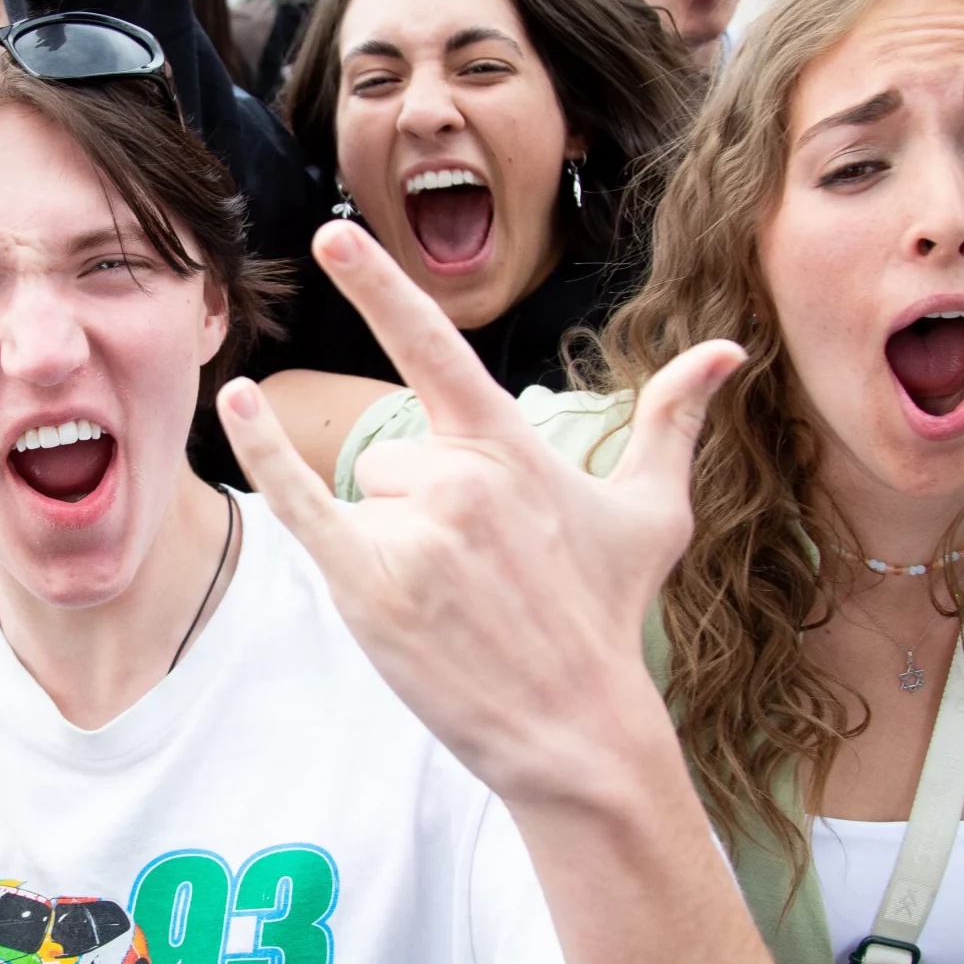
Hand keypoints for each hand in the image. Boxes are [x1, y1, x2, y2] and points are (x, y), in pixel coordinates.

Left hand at [217, 222, 742, 807]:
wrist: (580, 729)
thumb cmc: (606, 617)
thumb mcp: (652, 513)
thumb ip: (673, 420)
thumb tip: (727, 351)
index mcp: (510, 445)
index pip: (433, 346)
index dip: (380, 285)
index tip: (332, 235)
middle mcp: (461, 474)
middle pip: (392, 452)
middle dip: (422, 506)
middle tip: (477, 574)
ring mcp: (416, 529)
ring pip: (364, 493)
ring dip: (392, 540)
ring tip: (450, 600)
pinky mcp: (370, 583)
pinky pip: (303, 501)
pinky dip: (266, 452)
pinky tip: (237, 400)